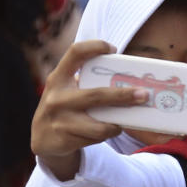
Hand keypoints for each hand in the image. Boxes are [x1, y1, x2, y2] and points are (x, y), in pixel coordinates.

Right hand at [31, 40, 146, 180]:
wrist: (42, 139)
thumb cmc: (66, 108)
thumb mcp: (68, 91)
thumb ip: (88, 84)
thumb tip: (130, 82)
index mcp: (58, 78)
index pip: (75, 53)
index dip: (95, 47)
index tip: (113, 49)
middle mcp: (56, 97)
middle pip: (96, 95)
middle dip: (123, 96)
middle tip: (144, 95)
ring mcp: (59, 120)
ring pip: (100, 126)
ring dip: (116, 124)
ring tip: (121, 121)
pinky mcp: (64, 139)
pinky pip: (96, 138)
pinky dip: (106, 134)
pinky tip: (104, 132)